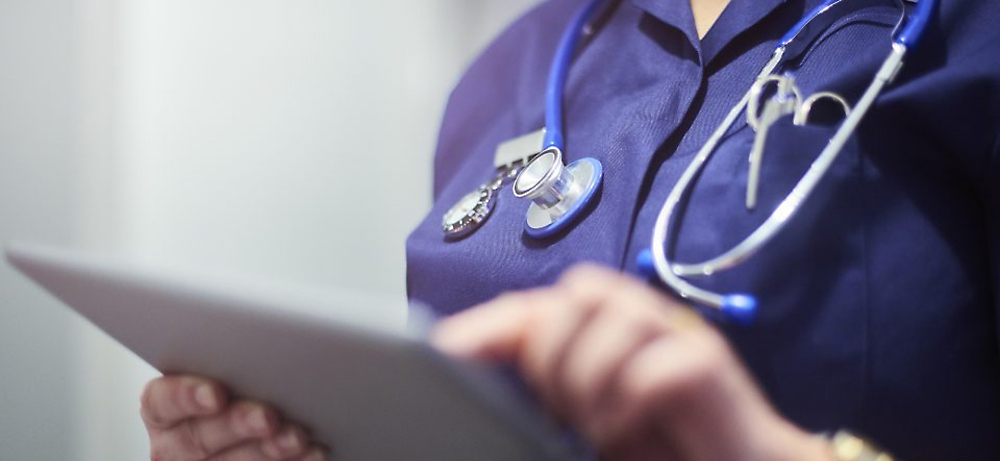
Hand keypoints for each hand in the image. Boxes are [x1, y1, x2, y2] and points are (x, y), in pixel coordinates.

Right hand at [140, 375, 330, 460]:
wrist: (256, 427)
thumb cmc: (241, 383)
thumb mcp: (225, 369)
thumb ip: (230, 361)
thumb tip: (260, 339)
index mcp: (165, 410)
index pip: (161, 402)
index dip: (186, 397)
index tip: (216, 394)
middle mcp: (178, 443)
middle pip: (197, 438)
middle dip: (236, 425)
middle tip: (267, 416)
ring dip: (268, 450)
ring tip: (297, 436)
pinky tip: (312, 451)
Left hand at [433, 264, 833, 460]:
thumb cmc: (661, 443)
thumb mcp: (589, 417)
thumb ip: (550, 392)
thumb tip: (483, 382)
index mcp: (604, 328)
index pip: (534, 308)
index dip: (487, 326)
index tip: (441, 352)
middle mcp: (639, 318)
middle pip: (572, 294)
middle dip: (552, 356)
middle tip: (564, 411)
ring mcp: (676, 333)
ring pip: (609, 312)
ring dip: (588, 376)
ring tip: (597, 424)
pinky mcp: (708, 362)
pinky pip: (650, 363)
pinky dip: (626, 402)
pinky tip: (627, 429)